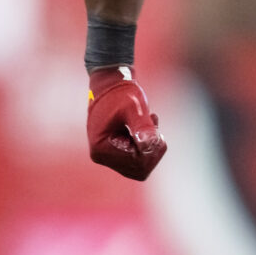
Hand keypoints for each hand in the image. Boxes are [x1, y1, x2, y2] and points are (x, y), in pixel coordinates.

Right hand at [86, 65, 165, 179]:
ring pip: (141, 167)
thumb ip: (142, 126)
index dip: (152, 148)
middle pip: (140, 169)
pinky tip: (146, 127)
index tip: (153, 123)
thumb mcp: (134, 107)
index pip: (137, 163)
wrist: (112, 85)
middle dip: (152, 148)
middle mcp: (101, 156)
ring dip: (151, 147)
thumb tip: (151, 144)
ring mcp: (108, 156)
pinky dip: (147, 146)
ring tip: (149, 122)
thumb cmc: (122, 94)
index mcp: (101, 148)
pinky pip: (138, 161)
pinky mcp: (115, 153)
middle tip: (153, 123)